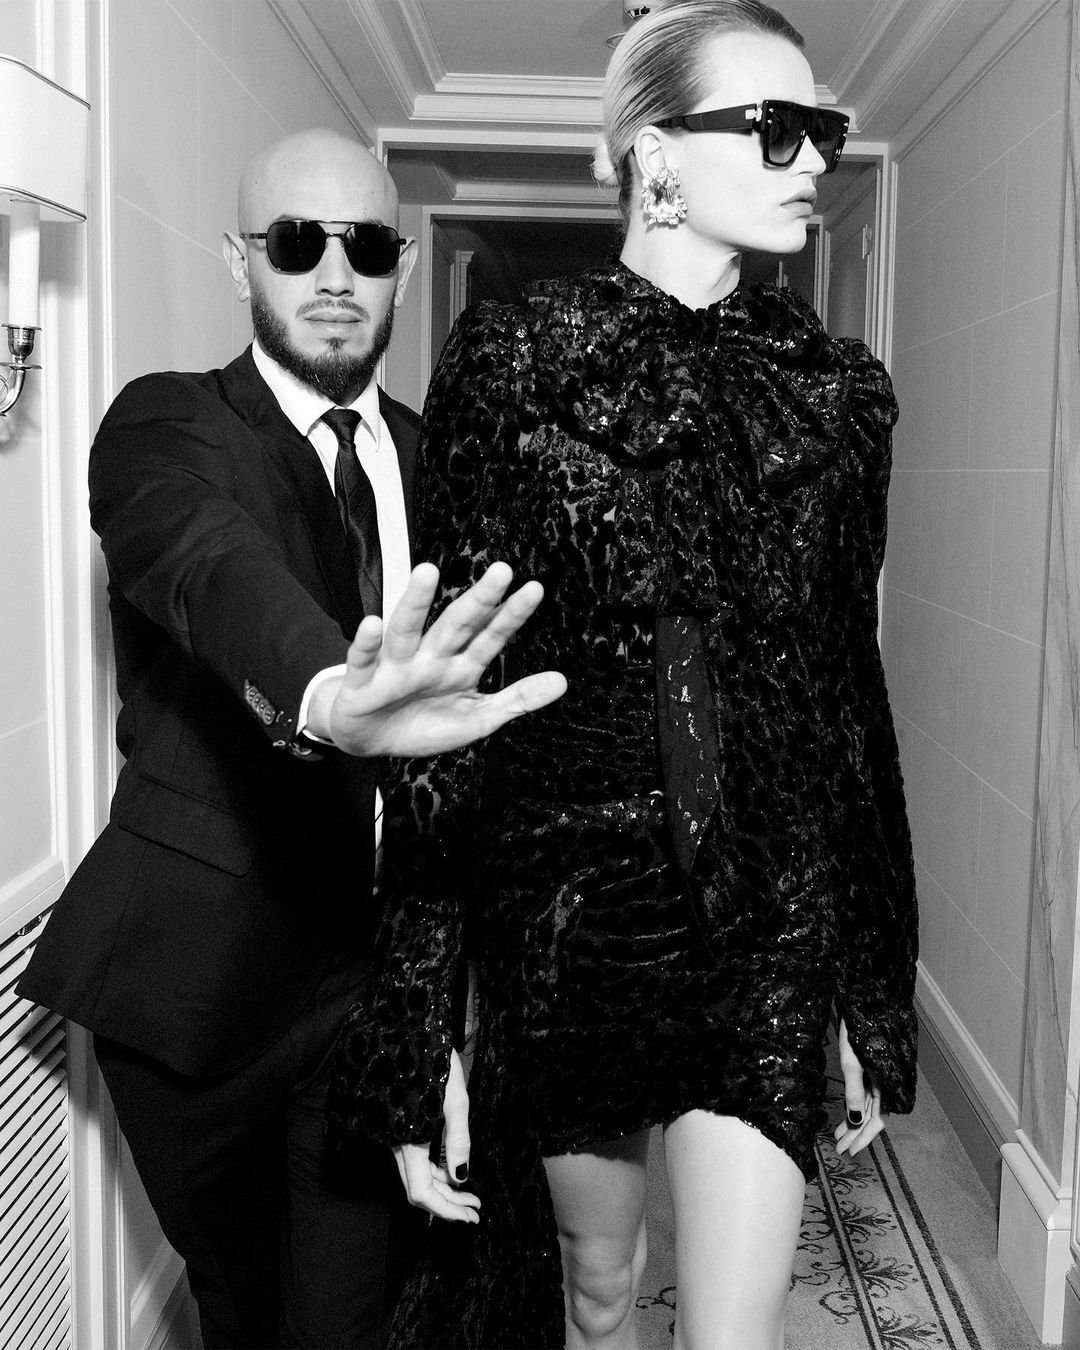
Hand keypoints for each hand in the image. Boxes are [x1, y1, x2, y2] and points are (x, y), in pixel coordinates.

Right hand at [311, 562, 566, 757]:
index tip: (534, 589)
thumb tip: (563, 682)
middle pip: (456, 625)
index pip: (490, 636)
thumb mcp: (477, 718)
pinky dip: (366, 644)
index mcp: (460, 666)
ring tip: (428, 572)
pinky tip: (373, 624)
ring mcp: (396, 666)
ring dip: (415, 602)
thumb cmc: (423, 724)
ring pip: (406, 629)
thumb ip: (517, 700)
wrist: (370, 741)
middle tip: (502, 571)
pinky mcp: (362, 682)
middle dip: (478, 600)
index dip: (511, 615)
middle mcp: (430, 658)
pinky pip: (363, 660)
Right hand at [392, 1051, 478, 1222]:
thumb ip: (458, 1140)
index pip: (422, 1193)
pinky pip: (413, 1159)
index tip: (471, 1215)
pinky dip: (432, 1170)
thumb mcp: (454, 1098)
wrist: (402, 1030)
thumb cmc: (432, 1060)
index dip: (446, 1210)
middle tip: (475, 1209)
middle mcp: (394, 1143)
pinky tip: (451, 1170)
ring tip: (469, 1193)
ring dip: (442, 1188)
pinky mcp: (396, 1126)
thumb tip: (461, 1177)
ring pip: (415, 1175)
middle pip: (418, 1188)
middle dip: (448, 1204)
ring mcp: (393, 1135)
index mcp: (407, 1140)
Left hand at [833, 1018, 883, 1158]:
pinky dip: (858, 1107)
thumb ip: (855, 1092)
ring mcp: (882, 1078)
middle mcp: (887, 1084)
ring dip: (855, 1123)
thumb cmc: (859, 1029)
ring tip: (839, 1136)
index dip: (862, 1138)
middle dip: (856, 1135)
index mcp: (886, 1084)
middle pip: (873, 1117)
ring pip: (870, 1108)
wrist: (869, 1003)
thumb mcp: (852, 1061)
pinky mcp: (875, 1071)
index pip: (875, 1121)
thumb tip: (857, 1121)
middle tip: (840, 1148)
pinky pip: (869, 1096)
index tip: (848, 1152)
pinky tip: (848, 1115)